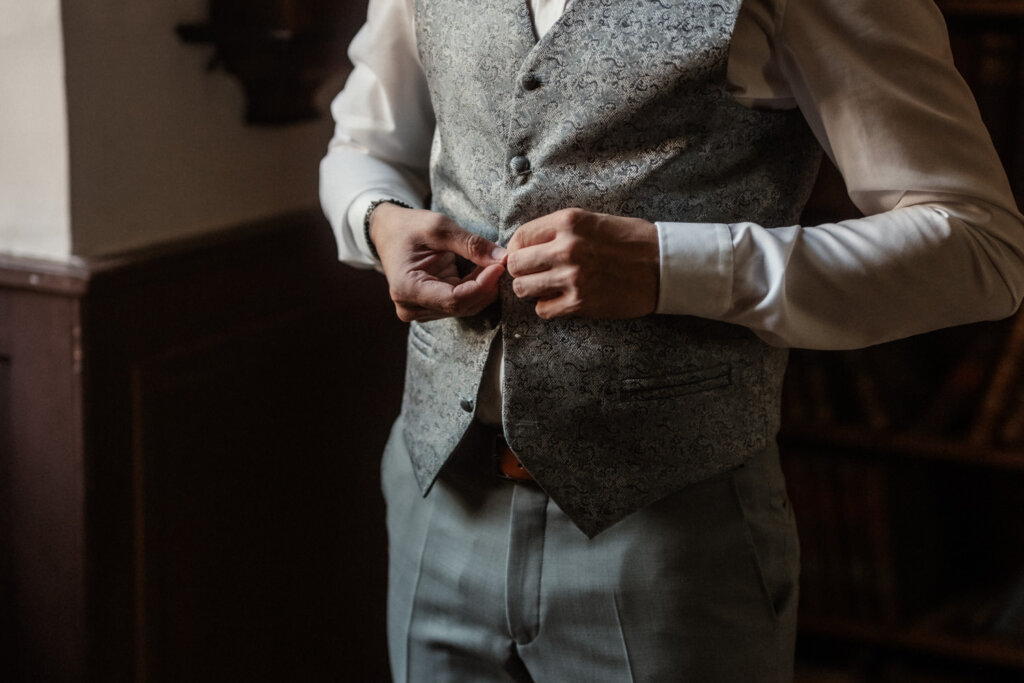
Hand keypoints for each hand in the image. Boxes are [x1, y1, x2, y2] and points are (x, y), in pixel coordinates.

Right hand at [369, 203, 505, 321]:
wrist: (389, 232)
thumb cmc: (409, 227)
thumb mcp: (438, 227)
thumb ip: (470, 244)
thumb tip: (502, 258)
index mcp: (407, 289)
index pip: (454, 299)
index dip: (482, 286)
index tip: (500, 266)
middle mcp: (411, 307)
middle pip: (461, 306)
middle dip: (487, 286)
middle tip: (503, 262)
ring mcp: (421, 310)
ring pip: (465, 307)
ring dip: (484, 288)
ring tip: (494, 264)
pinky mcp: (432, 307)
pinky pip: (462, 302)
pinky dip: (477, 288)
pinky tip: (484, 271)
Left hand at [506, 208, 659, 318]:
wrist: (663, 265)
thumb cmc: (631, 241)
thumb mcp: (593, 221)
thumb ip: (559, 231)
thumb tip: (527, 245)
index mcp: (568, 222)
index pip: (520, 237)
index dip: (517, 249)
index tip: (525, 256)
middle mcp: (566, 248)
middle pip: (515, 265)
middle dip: (521, 270)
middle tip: (534, 273)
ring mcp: (572, 277)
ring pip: (523, 289)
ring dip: (531, 290)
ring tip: (547, 287)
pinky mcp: (580, 303)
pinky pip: (543, 310)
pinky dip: (548, 307)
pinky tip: (561, 300)